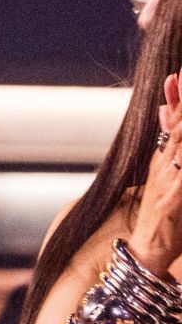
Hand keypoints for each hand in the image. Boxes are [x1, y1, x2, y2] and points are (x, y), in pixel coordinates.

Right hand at [129, 73, 181, 271]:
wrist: (145, 250)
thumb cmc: (161, 216)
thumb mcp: (162, 174)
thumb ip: (166, 142)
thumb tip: (162, 109)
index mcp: (163, 158)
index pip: (173, 121)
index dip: (177, 98)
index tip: (179, 73)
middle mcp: (165, 165)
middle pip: (178, 126)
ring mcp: (171, 179)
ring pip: (180, 143)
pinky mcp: (177, 195)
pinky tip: (180, 137)